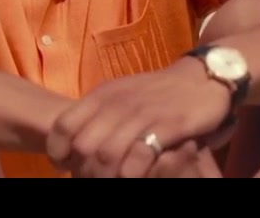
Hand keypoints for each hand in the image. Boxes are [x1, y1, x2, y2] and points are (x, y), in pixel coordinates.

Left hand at [45, 57, 234, 177]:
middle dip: (84, 170)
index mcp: (101, 96)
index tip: (64, 166)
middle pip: (84, 146)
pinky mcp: (169, 126)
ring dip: (107, 176)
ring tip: (114, 180)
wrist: (201, 79)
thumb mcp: (120, 96)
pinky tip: (136, 176)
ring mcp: (142, 114)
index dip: (58, 151)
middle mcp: (117, 103)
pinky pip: (141, 156)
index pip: (63, 125)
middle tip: (92, 178)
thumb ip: (97, 115)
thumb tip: (72, 143)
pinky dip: (133, 173)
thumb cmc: (156, 93)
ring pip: (108, 155)